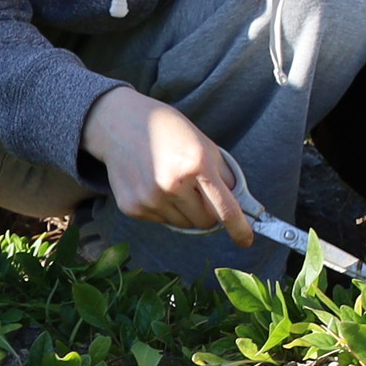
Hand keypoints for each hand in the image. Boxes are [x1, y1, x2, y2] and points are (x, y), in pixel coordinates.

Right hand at [81, 86, 254, 245]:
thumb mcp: (203, 143)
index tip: (246, 240)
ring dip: (184, 211)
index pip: (225, 208)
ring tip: (171, 184)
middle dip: (208, 213)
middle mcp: (173, 184)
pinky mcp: (134, 208)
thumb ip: (222, 175)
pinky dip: (164, 209)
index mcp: (196, 164)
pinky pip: (161, 221)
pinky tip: (152, 186)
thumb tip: (239, 206)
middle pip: (205, 221)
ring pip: (183, 224)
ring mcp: (151, 198)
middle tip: (197, 193)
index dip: (239, 229)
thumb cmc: (167, 131)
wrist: (119, 124)